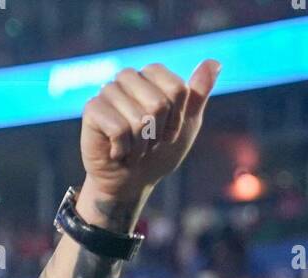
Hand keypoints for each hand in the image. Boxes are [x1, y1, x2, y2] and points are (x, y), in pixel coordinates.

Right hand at [80, 59, 220, 200]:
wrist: (130, 183)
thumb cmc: (158, 153)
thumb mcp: (186, 125)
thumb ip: (198, 94)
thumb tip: (215, 62)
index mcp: (151, 75)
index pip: (177, 89)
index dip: (176, 119)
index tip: (167, 133)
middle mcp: (129, 77)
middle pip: (159, 103)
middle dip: (157, 134)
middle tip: (147, 142)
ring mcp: (108, 91)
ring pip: (139, 119)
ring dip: (140, 146)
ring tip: (132, 148)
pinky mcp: (92, 109)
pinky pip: (119, 129)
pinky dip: (123, 149)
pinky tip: (117, 152)